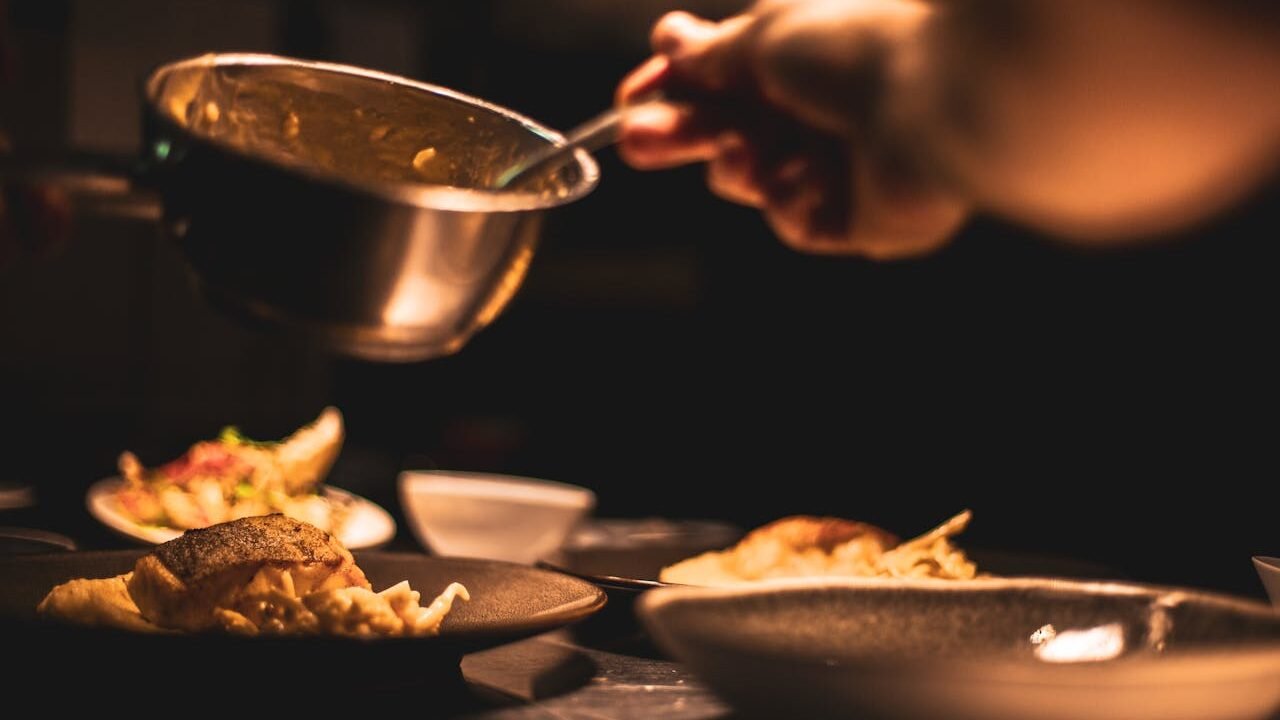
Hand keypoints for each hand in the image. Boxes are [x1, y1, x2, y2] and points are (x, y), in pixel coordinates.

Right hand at [616, 2, 968, 259]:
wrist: (938, 97)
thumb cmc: (857, 46)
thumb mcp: (766, 34)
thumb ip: (712, 52)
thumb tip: (670, 43)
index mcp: (804, 59)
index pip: (723, 80)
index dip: (674, 90)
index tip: (628, 101)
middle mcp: (821, 111)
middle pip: (730, 131)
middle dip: (681, 133)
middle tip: (632, 140)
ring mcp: (841, 166)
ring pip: (755, 179)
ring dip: (738, 166)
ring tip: (741, 152)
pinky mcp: (859, 219)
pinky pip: (796, 220)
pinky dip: (792, 198)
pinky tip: (807, 176)